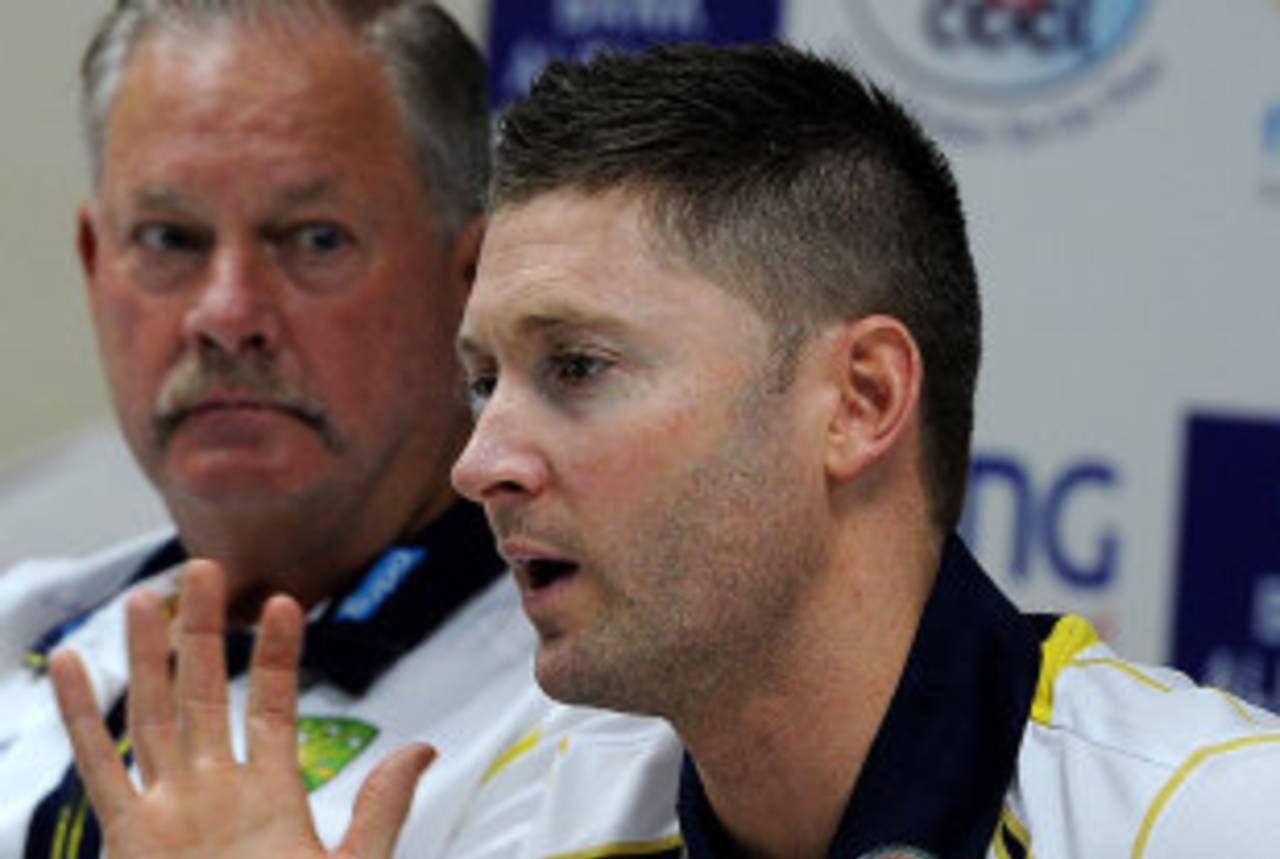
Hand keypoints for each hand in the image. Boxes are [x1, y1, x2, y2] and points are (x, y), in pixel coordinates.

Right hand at [50, 559, 434, 858]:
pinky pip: (101, 769)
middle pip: (206, 693)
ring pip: (153, 716)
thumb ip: (382, 807)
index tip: (285, 603)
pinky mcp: (127, 838)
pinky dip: (84, 718)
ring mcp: (168, 810)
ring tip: (146, 598)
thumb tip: (423, 746)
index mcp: (271, 793)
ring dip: (147, 659)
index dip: (275, 655)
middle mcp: (215, 791)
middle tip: (205, 569)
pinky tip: (72, 666)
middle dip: (203, 633)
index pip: (271, 704)